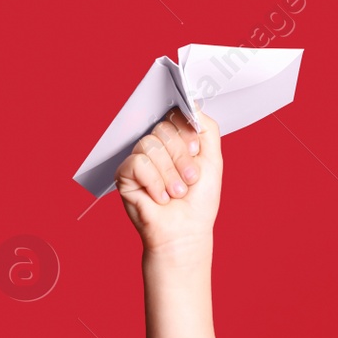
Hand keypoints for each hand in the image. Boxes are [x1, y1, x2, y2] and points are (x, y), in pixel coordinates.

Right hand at [116, 105, 220, 256]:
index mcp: (174, 140)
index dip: (186, 132)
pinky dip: (154, 182)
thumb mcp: (213, 160)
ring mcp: (139, 159)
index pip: (174, 115)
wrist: (185, 232)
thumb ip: (207, 129)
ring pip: (150, 145)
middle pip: (163, 128)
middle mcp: (155, 147)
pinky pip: (138, 163)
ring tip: (176, 193)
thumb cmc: (198, 202)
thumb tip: (192, 105)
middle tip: (189, 179)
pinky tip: (159, 197)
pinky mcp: (124, 174)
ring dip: (169, 174)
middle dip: (181, 157)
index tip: (196, 151)